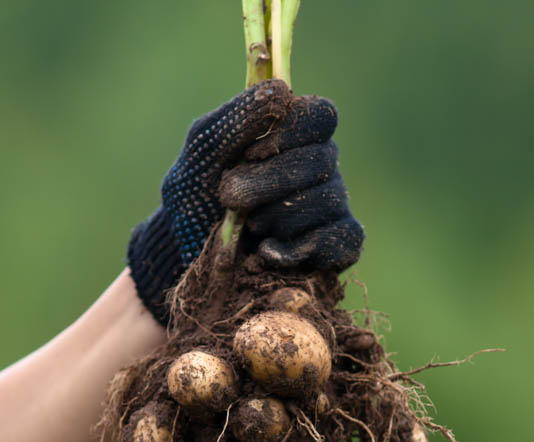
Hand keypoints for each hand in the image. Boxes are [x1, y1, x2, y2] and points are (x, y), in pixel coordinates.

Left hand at [127, 79, 363, 326]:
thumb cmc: (195, 199)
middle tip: (230, 198)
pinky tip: (269, 254)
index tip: (250, 154)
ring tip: (250, 229)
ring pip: (329, 200)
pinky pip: (344, 239)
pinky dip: (303, 248)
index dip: (289, 133)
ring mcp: (332, 208)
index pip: (320, 116)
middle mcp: (320, 168)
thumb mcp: (202, 152)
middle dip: (269, 183)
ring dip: (279, 217)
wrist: (189, 259)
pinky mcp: (338, 248)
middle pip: (322, 160)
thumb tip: (281, 90)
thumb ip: (235, 119)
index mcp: (293, 135)